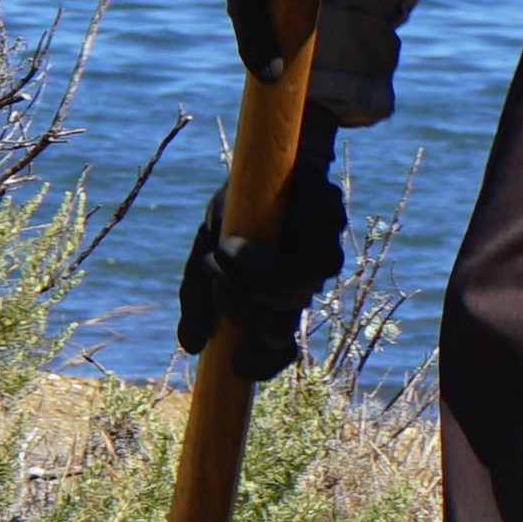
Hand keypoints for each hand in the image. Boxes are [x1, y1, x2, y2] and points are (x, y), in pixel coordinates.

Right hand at [177, 135, 346, 383]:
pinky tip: (243, 232)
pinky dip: (268, 252)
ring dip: (253, 277)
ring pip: (295, 293)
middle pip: (281, 325)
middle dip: (239, 309)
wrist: (268, 156)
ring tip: (223, 249)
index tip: (234, 364)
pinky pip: (305, 258)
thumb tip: (191, 348)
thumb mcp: (206, 251)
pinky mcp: (331, 226)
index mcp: (275, 299)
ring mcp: (321, 258)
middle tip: (213, 275)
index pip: (278, 349)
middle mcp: (303, 286)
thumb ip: (198, 298)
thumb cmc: (239, 209)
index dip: (263, 365)